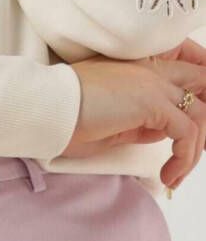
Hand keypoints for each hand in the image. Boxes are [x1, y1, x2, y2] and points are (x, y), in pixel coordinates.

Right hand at [62, 52, 205, 190]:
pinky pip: (187, 133)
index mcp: (139, 67)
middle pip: (202, 84)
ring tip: (177, 174)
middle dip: (205, 123)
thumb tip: (163, 131)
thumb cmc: (70, 114)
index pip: (187, 72)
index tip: (196, 136)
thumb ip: (142, 117)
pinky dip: (184, 159)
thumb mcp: (115, 117)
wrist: (49, 108)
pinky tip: (169, 174)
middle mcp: (150, 69)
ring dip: (195, 151)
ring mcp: (152, 83)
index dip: (199, 99)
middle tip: (192, 153)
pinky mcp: (152, 103)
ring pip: (201, 114)